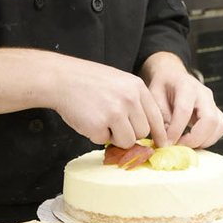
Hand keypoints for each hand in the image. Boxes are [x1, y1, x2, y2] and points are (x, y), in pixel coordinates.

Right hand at [46, 56, 168, 149]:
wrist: (60, 78)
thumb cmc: (87, 81)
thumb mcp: (118, 82)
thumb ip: (133, 101)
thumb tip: (146, 130)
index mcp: (136, 87)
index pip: (156, 116)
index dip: (159, 133)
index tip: (162, 144)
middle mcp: (130, 99)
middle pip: (143, 132)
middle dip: (129, 133)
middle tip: (113, 124)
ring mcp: (115, 112)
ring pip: (127, 141)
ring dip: (114, 137)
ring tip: (100, 120)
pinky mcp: (99, 125)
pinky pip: (104, 141)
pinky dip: (95, 135)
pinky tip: (88, 119)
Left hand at [140, 52, 222, 148]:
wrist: (172, 76)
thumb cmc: (163, 86)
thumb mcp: (153, 97)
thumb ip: (159, 117)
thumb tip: (165, 140)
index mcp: (186, 86)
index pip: (184, 110)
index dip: (176, 130)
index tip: (166, 143)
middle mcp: (204, 93)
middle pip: (209, 119)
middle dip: (194, 139)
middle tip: (178, 147)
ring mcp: (213, 102)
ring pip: (219, 126)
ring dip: (203, 141)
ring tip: (185, 144)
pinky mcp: (216, 112)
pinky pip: (221, 128)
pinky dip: (210, 139)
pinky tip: (194, 140)